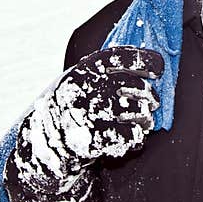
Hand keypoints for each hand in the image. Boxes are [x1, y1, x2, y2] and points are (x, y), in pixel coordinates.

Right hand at [24, 47, 162, 178]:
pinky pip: (132, 135)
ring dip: (147, 117)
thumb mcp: (79, 82)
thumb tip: (147, 63)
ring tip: (144, 120)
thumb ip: (104, 72)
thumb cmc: (70, 108)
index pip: (120, 56)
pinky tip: (134, 137)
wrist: (44, 145)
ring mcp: (88, 114)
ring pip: (138, 111)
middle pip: (136, 86)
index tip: (158, 68)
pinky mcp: (93, 139)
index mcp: (83, 70)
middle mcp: (85, 88)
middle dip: (151, 95)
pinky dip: (138, 137)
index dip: (145, 60)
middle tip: (153, 101)